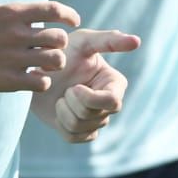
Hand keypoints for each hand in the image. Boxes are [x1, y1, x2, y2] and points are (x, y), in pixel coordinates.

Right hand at [0, 0, 79, 93]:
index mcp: (10, 13)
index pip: (54, 10)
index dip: (69, 15)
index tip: (73, 21)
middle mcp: (14, 35)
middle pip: (59, 38)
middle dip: (60, 41)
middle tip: (51, 45)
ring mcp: (10, 59)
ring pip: (54, 61)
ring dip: (53, 62)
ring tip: (44, 62)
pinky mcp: (4, 80)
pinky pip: (40, 82)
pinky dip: (41, 80)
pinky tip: (31, 76)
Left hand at [37, 27, 139, 141]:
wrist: (40, 70)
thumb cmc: (64, 53)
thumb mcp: (84, 41)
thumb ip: (109, 40)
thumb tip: (137, 41)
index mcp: (115, 84)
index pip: (112, 102)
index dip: (90, 99)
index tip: (74, 87)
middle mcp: (110, 104)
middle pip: (93, 116)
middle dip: (71, 102)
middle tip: (65, 88)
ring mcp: (96, 120)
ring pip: (80, 127)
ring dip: (62, 111)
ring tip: (60, 97)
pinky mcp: (81, 132)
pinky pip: (72, 137)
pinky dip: (59, 123)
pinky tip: (58, 109)